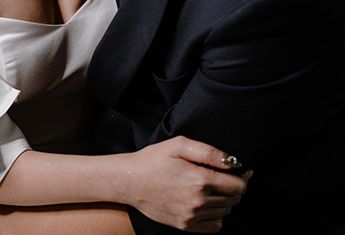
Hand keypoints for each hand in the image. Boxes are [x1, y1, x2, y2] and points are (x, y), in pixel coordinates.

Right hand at [122, 136, 250, 232]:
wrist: (129, 181)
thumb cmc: (153, 159)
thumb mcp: (178, 145)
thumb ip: (208, 152)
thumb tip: (233, 161)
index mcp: (199, 180)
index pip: (238, 186)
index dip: (241, 177)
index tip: (238, 171)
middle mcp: (199, 201)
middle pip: (234, 199)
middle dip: (232, 188)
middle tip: (220, 177)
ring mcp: (192, 216)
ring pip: (225, 212)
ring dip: (223, 200)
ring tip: (209, 188)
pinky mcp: (186, 226)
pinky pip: (215, 226)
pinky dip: (215, 216)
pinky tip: (204, 203)